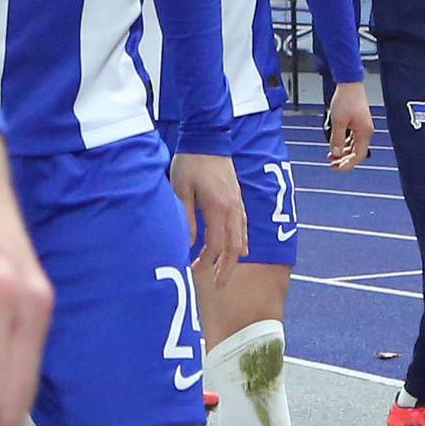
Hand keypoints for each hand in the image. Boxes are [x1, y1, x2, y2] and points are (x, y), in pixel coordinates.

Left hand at [171, 148, 247, 278]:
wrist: (207, 138)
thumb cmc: (190, 162)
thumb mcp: (181, 190)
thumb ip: (187, 218)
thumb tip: (189, 243)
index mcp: (219, 207)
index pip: (216, 245)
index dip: (206, 261)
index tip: (192, 269)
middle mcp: (233, 208)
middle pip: (234, 247)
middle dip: (226, 269)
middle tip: (218, 286)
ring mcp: (238, 203)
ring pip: (242, 238)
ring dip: (234, 258)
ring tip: (225, 272)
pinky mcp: (238, 198)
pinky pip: (243, 226)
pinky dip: (241, 241)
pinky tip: (240, 250)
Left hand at [322, 81, 371, 170]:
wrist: (349, 83)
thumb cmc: (345, 99)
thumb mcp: (338, 121)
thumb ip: (337, 139)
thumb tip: (336, 154)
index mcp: (364, 133)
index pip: (358, 156)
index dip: (347, 164)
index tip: (336, 168)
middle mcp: (366, 132)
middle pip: (357, 153)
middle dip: (344, 160)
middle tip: (331, 165)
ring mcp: (362, 127)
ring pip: (354, 146)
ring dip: (343, 152)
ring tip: (330, 156)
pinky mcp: (358, 122)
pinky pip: (352, 138)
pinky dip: (344, 144)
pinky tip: (335, 146)